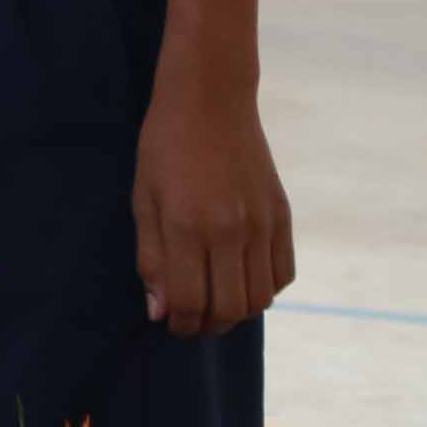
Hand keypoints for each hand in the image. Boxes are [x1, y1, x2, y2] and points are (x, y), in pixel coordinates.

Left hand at [131, 61, 292, 335]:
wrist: (211, 101)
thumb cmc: (164, 147)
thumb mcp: (143, 198)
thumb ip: (152, 257)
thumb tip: (158, 310)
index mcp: (187, 226)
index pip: (189, 300)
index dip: (180, 323)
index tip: (172, 325)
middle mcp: (230, 231)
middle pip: (229, 308)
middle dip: (208, 325)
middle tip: (193, 322)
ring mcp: (262, 225)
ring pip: (260, 298)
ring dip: (237, 312)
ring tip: (216, 304)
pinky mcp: (283, 217)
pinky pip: (282, 274)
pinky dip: (265, 289)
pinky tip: (242, 280)